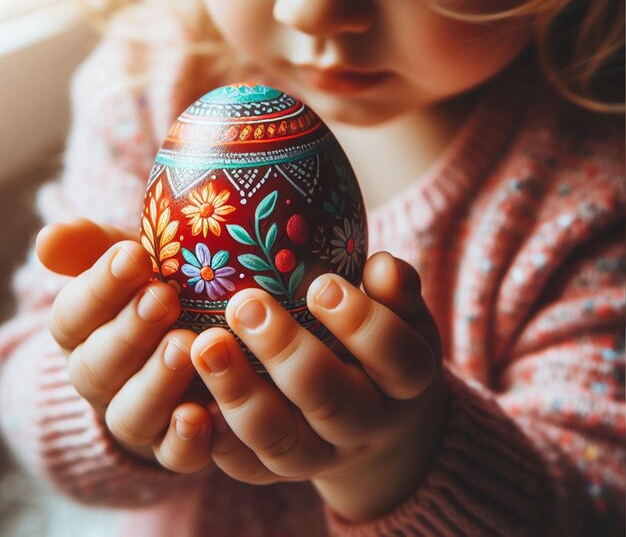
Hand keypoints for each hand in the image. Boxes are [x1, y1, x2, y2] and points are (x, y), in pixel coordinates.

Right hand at [36, 218, 213, 472]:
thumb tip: (49, 238)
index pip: (73, 316)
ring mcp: (138, 416)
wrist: (197, 337)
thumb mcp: (135, 263)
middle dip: (130, 331)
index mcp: (86, 333)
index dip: (99, 288)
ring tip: (187, 345)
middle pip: (98, 366)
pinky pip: (174, 455)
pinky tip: (206, 413)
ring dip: (157, 381)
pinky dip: (186, 440)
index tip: (133, 255)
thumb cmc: (163, 288)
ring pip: (131, 414)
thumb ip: (95, 248)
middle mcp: (103, 380)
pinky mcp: (175, 446)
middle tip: (163, 297)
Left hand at [190, 251, 447, 520]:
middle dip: (286, 352)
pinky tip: (189, 403)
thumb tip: (382, 266)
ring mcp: (323, 454)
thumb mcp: (404, 317)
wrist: (375, 421)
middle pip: (332, 401)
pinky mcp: (280, 470)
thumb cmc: (380, 348)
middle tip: (246, 304)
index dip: (361, 323)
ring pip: (282, 440)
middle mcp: (367, 425)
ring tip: (205, 345)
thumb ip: (396, 291)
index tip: (322, 285)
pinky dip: (216, 441)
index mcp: (405, 382)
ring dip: (240, 394)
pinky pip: (248, 466)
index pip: (396, 357)